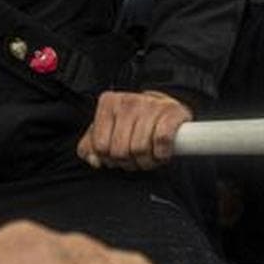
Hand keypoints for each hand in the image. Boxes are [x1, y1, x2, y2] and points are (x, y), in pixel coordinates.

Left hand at [76, 90, 193, 171]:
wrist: (165, 108)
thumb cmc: (133, 122)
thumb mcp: (107, 130)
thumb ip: (91, 146)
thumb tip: (94, 160)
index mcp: (108, 103)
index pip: (100, 146)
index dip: (109, 158)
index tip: (118, 155)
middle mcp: (128, 101)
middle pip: (120, 151)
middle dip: (129, 162)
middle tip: (135, 158)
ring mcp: (151, 105)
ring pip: (140, 149)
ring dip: (146, 161)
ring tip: (148, 156)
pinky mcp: (171, 112)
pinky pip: (161, 141)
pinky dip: (162, 153)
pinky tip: (160, 151)